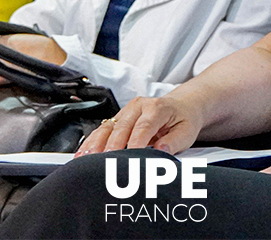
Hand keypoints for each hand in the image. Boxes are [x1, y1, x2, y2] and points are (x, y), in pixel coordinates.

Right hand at [76, 96, 202, 155]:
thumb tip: (161, 150)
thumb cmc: (183, 120)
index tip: (129, 157)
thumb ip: (174, 142)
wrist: (181, 106)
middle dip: (111, 146)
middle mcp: (138, 106)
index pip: (143, 126)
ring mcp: (126, 111)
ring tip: (85, 159)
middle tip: (104, 163)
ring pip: (108, 127)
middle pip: (121, 127)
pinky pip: (103, 129)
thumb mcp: (186, 132)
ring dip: (96, 144)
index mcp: (157, 108)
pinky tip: (83, 153)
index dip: (135, 142)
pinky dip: (92, 142)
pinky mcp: (119, 118)